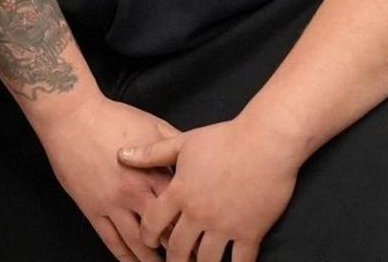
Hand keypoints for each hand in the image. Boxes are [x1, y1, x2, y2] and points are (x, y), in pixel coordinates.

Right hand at [33, 94, 180, 261]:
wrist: (71, 116)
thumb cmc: (111, 117)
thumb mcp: (152, 125)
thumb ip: (174, 145)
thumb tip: (195, 158)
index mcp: (151, 174)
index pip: (180, 209)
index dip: (193, 226)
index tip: (202, 237)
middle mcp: (134, 194)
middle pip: (162, 232)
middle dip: (179, 250)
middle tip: (189, 259)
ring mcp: (111, 204)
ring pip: (137, 244)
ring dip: (152, 260)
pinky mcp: (92, 208)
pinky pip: (110, 240)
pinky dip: (124, 256)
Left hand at [126, 117, 302, 261]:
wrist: (266, 141)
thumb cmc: (225, 138)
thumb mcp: (183, 142)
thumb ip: (151, 154)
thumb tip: (121, 155)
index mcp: (180, 192)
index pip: (153, 222)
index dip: (146, 235)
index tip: (146, 242)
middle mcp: (199, 213)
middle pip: (177, 248)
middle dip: (171, 260)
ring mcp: (225, 225)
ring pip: (206, 259)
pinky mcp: (250, 231)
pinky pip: (240, 261)